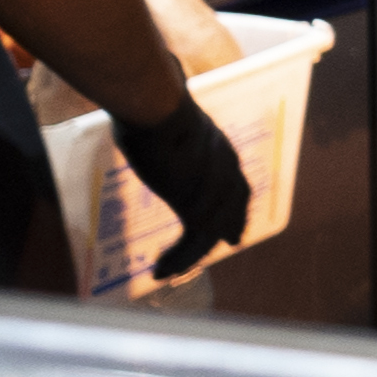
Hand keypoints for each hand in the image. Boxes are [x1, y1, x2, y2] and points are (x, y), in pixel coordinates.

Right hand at [115, 93, 252, 278]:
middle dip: (229, 229)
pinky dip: (177, 261)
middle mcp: (226, 170)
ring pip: (209, 234)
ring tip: (164, 270)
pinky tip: (159, 271)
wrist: (155, 105)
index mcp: (218, 148)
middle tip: (229, 244)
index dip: (236, 206)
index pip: (236, 185)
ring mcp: (215, 190)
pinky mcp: (197, 208)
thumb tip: (140, 117)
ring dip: (188, 256)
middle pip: (233, 209)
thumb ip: (162, 132)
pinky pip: (191, 245)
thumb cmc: (149, 105)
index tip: (233, 224)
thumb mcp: (162, 122)